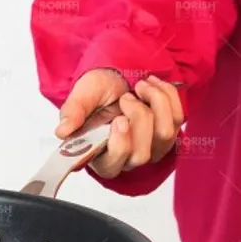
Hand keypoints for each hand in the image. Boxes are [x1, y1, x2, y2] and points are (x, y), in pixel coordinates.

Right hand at [56, 69, 184, 178]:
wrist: (115, 75)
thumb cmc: (97, 90)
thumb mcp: (80, 96)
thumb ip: (72, 113)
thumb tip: (62, 131)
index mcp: (99, 155)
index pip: (111, 166)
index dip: (119, 147)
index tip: (118, 120)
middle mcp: (125, 157)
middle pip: (141, 155)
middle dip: (139, 119)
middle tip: (126, 97)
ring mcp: (149, 147)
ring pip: (164, 137)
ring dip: (156, 104)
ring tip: (140, 86)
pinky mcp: (167, 132)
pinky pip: (178, 119)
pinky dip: (167, 96)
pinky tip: (152, 85)